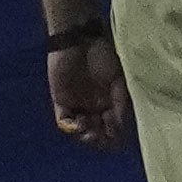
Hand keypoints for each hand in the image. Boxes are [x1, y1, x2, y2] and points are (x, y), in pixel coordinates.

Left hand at [46, 16, 127, 146]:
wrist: (79, 42)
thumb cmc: (104, 57)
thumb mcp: (119, 80)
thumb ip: (120, 103)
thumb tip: (120, 128)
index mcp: (111, 101)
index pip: (113, 126)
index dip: (114, 134)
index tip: (115, 135)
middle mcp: (95, 106)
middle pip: (97, 132)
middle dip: (100, 139)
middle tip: (100, 137)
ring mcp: (78, 105)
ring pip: (81, 130)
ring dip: (85, 135)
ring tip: (89, 131)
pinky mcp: (61, 102)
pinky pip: (64, 121)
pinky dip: (70, 127)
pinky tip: (78, 125)